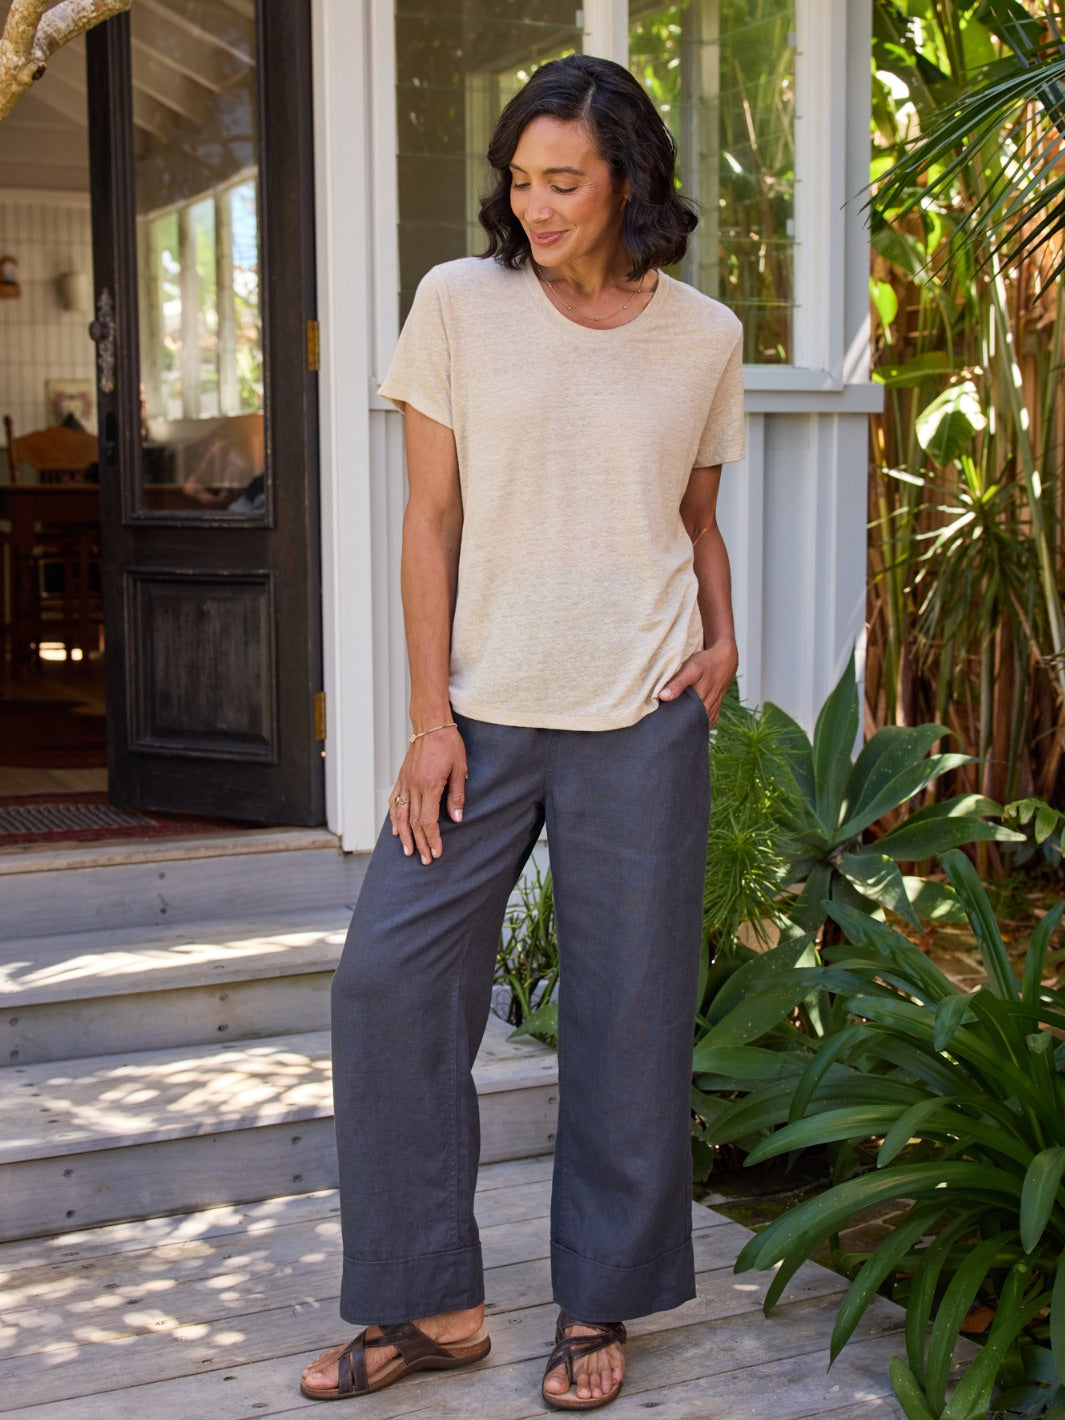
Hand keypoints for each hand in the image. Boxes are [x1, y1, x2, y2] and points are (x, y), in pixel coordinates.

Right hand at [389, 727, 466, 864]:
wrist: (432, 724)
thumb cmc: (449, 744)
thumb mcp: (460, 769)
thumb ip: (457, 795)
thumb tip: (456, 819)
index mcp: (430, 785)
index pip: (429, 820)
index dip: (432, 839)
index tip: (437, 853)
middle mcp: (414, 786)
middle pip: (414, 822)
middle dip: (420, 843)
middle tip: (425, 860)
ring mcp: (405, 782)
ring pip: (401, 814)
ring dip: (404, 835)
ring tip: (407, 851)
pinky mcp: (402, 777)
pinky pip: (395, 801)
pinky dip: (394, 817)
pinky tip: (395, 828)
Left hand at [657, 641, 737, 727]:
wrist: (725, 659)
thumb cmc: (707, 663)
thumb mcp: (692, 669)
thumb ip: (678, 683)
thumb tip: (663, 696)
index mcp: (702, 705)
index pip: (683, 723)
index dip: (670, 725)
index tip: (659, 724)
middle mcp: (708, 712)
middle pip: (689, 726)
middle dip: (676, 726)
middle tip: (662, 724)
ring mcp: (712, 712)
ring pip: (696, 724)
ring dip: (685, 724)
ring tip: (671, 723)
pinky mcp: (713, 710)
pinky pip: (702, 721)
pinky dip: (694, 721)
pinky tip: (684, 719)